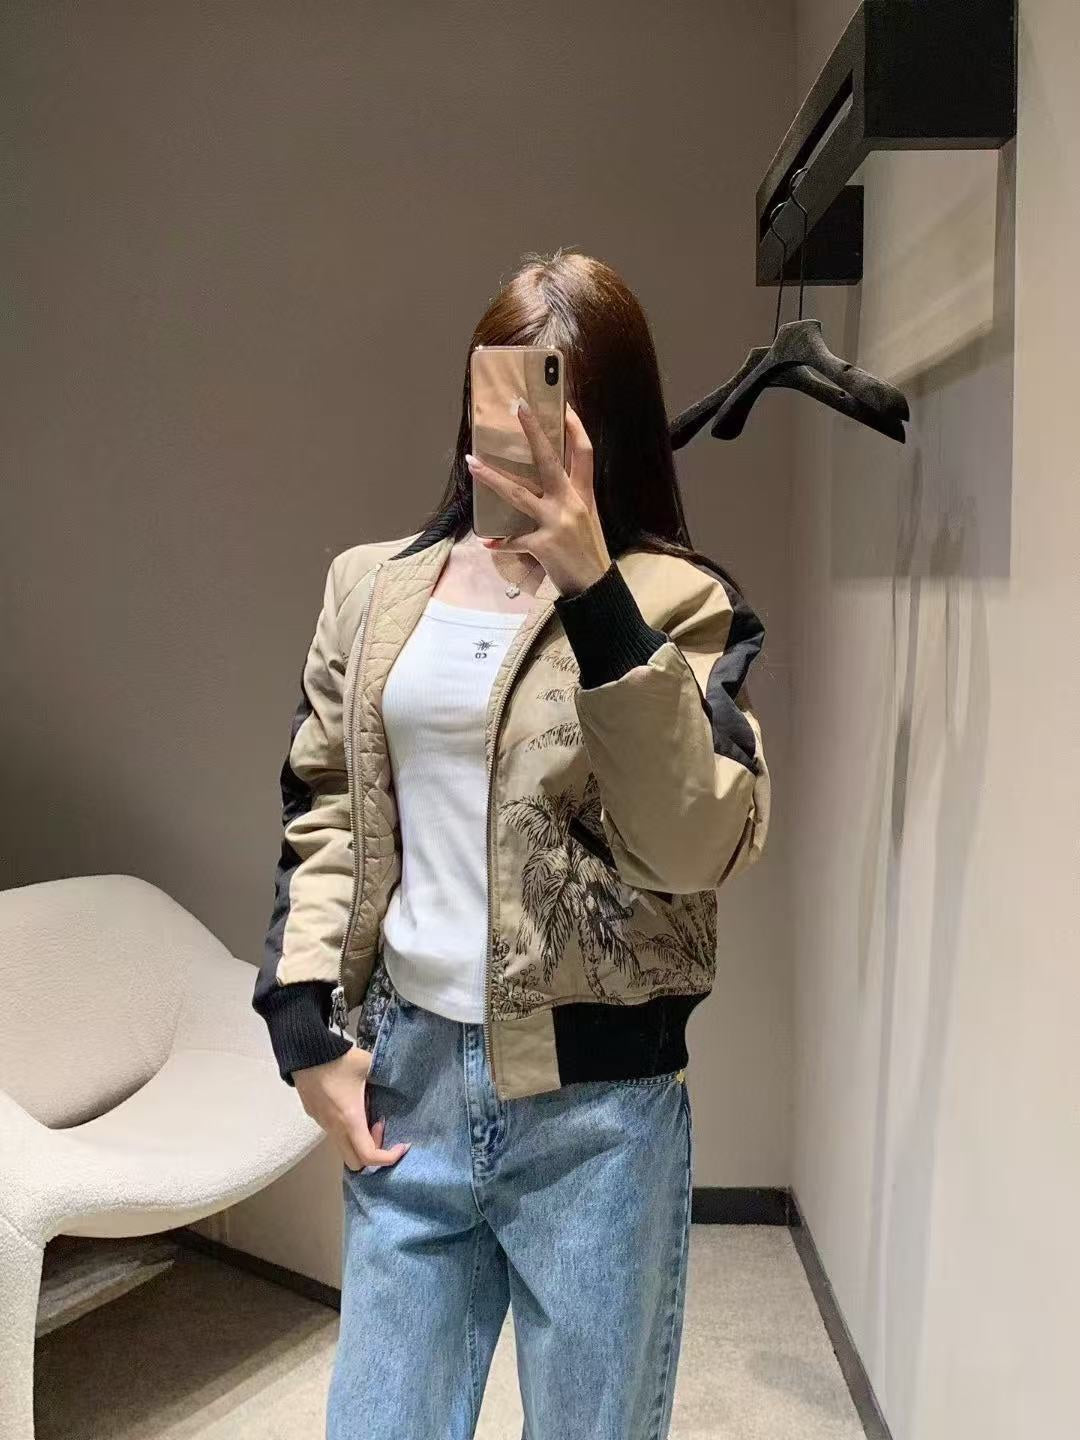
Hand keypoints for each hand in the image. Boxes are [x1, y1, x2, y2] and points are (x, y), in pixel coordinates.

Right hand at [293, 1047, 410, 1171]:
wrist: (305, 1052)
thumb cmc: (339, 1060)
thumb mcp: (369, 1065)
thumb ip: (388, 1075)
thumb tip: (402, 1082)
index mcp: (350, 1119)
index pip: (369, 1156)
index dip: (389, 1157)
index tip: (402, 1144)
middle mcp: (335, 1128)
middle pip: (355, 1163)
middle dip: (373, 1153)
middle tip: (380, 1125)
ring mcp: (323, 1124)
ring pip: (344, 1148)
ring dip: (360, 1140)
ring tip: (367, 1111)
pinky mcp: (316, 1116)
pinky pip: (335, 1134)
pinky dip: (348, 1130)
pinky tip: (352, 1104)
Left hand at [464, 401, 611, 597]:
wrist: (596, 586)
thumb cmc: (588, 550)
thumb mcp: (585, 517)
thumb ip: (568, 498)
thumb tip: (546, 481)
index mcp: (583, 494)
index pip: (583, 452)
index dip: (575, 427)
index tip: (563, 405)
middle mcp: (571, 503)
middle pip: (549, 460)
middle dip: (533, 432)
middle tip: (518, 407)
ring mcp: (556, 522)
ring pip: (518, 493)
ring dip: (492, 478)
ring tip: (472, 462)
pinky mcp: (543, 544)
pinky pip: (514, 541)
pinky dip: (501, 543)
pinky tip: (487, 542)